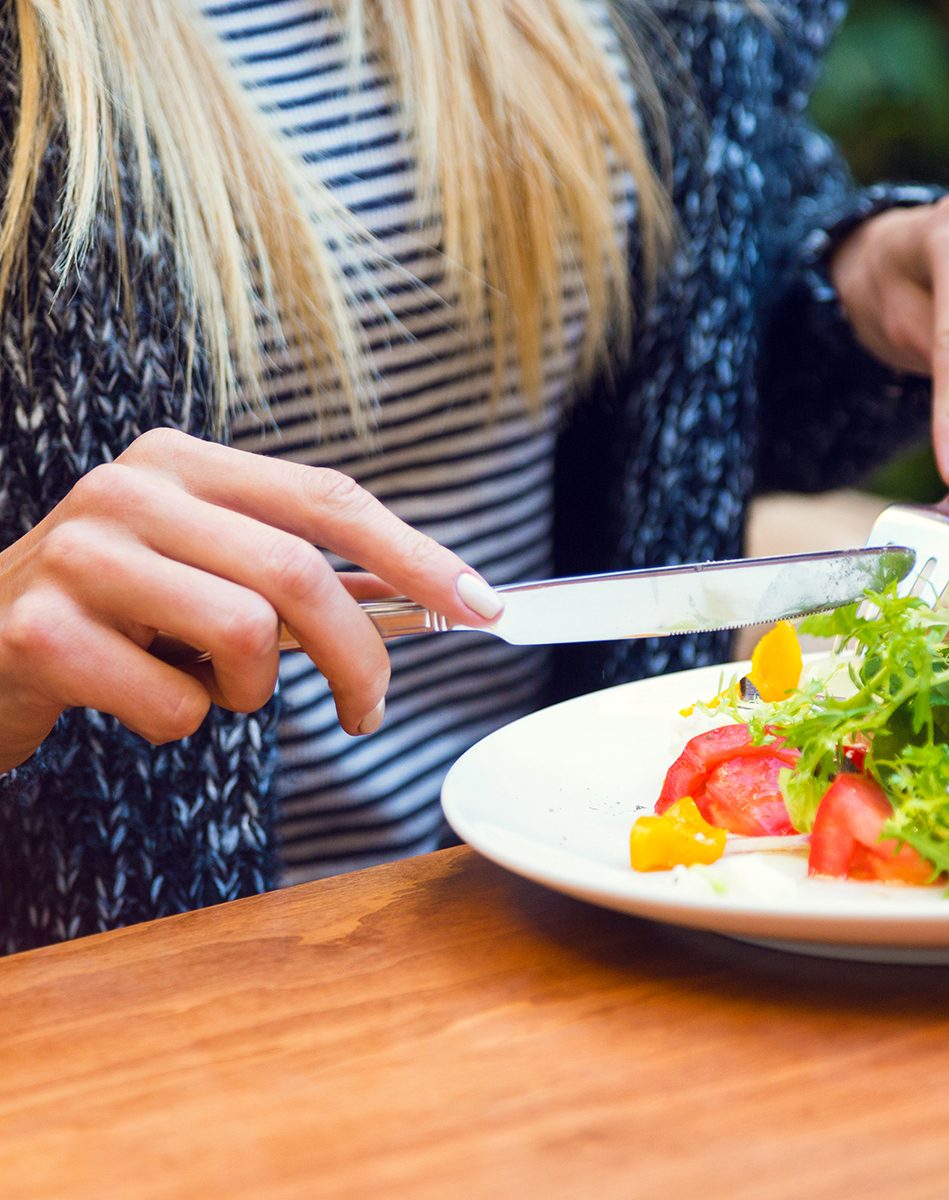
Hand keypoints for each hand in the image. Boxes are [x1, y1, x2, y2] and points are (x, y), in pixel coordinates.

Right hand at [0, 429, 504, 770]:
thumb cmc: (118, 612)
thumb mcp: (204, 571)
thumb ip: (294, 575)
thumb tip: (423, 598)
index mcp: (185, 463)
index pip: (329, 498)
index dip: (416, 554)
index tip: (482, 605)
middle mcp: (132, 489)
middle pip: (298, 572)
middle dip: (360, 655)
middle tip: (369, 708)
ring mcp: (81, 554)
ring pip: (245, 633)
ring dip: (250, 690)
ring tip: (209, 686)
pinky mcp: (41, 629)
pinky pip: (175, 703)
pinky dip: (182, 724)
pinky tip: (140, 702)